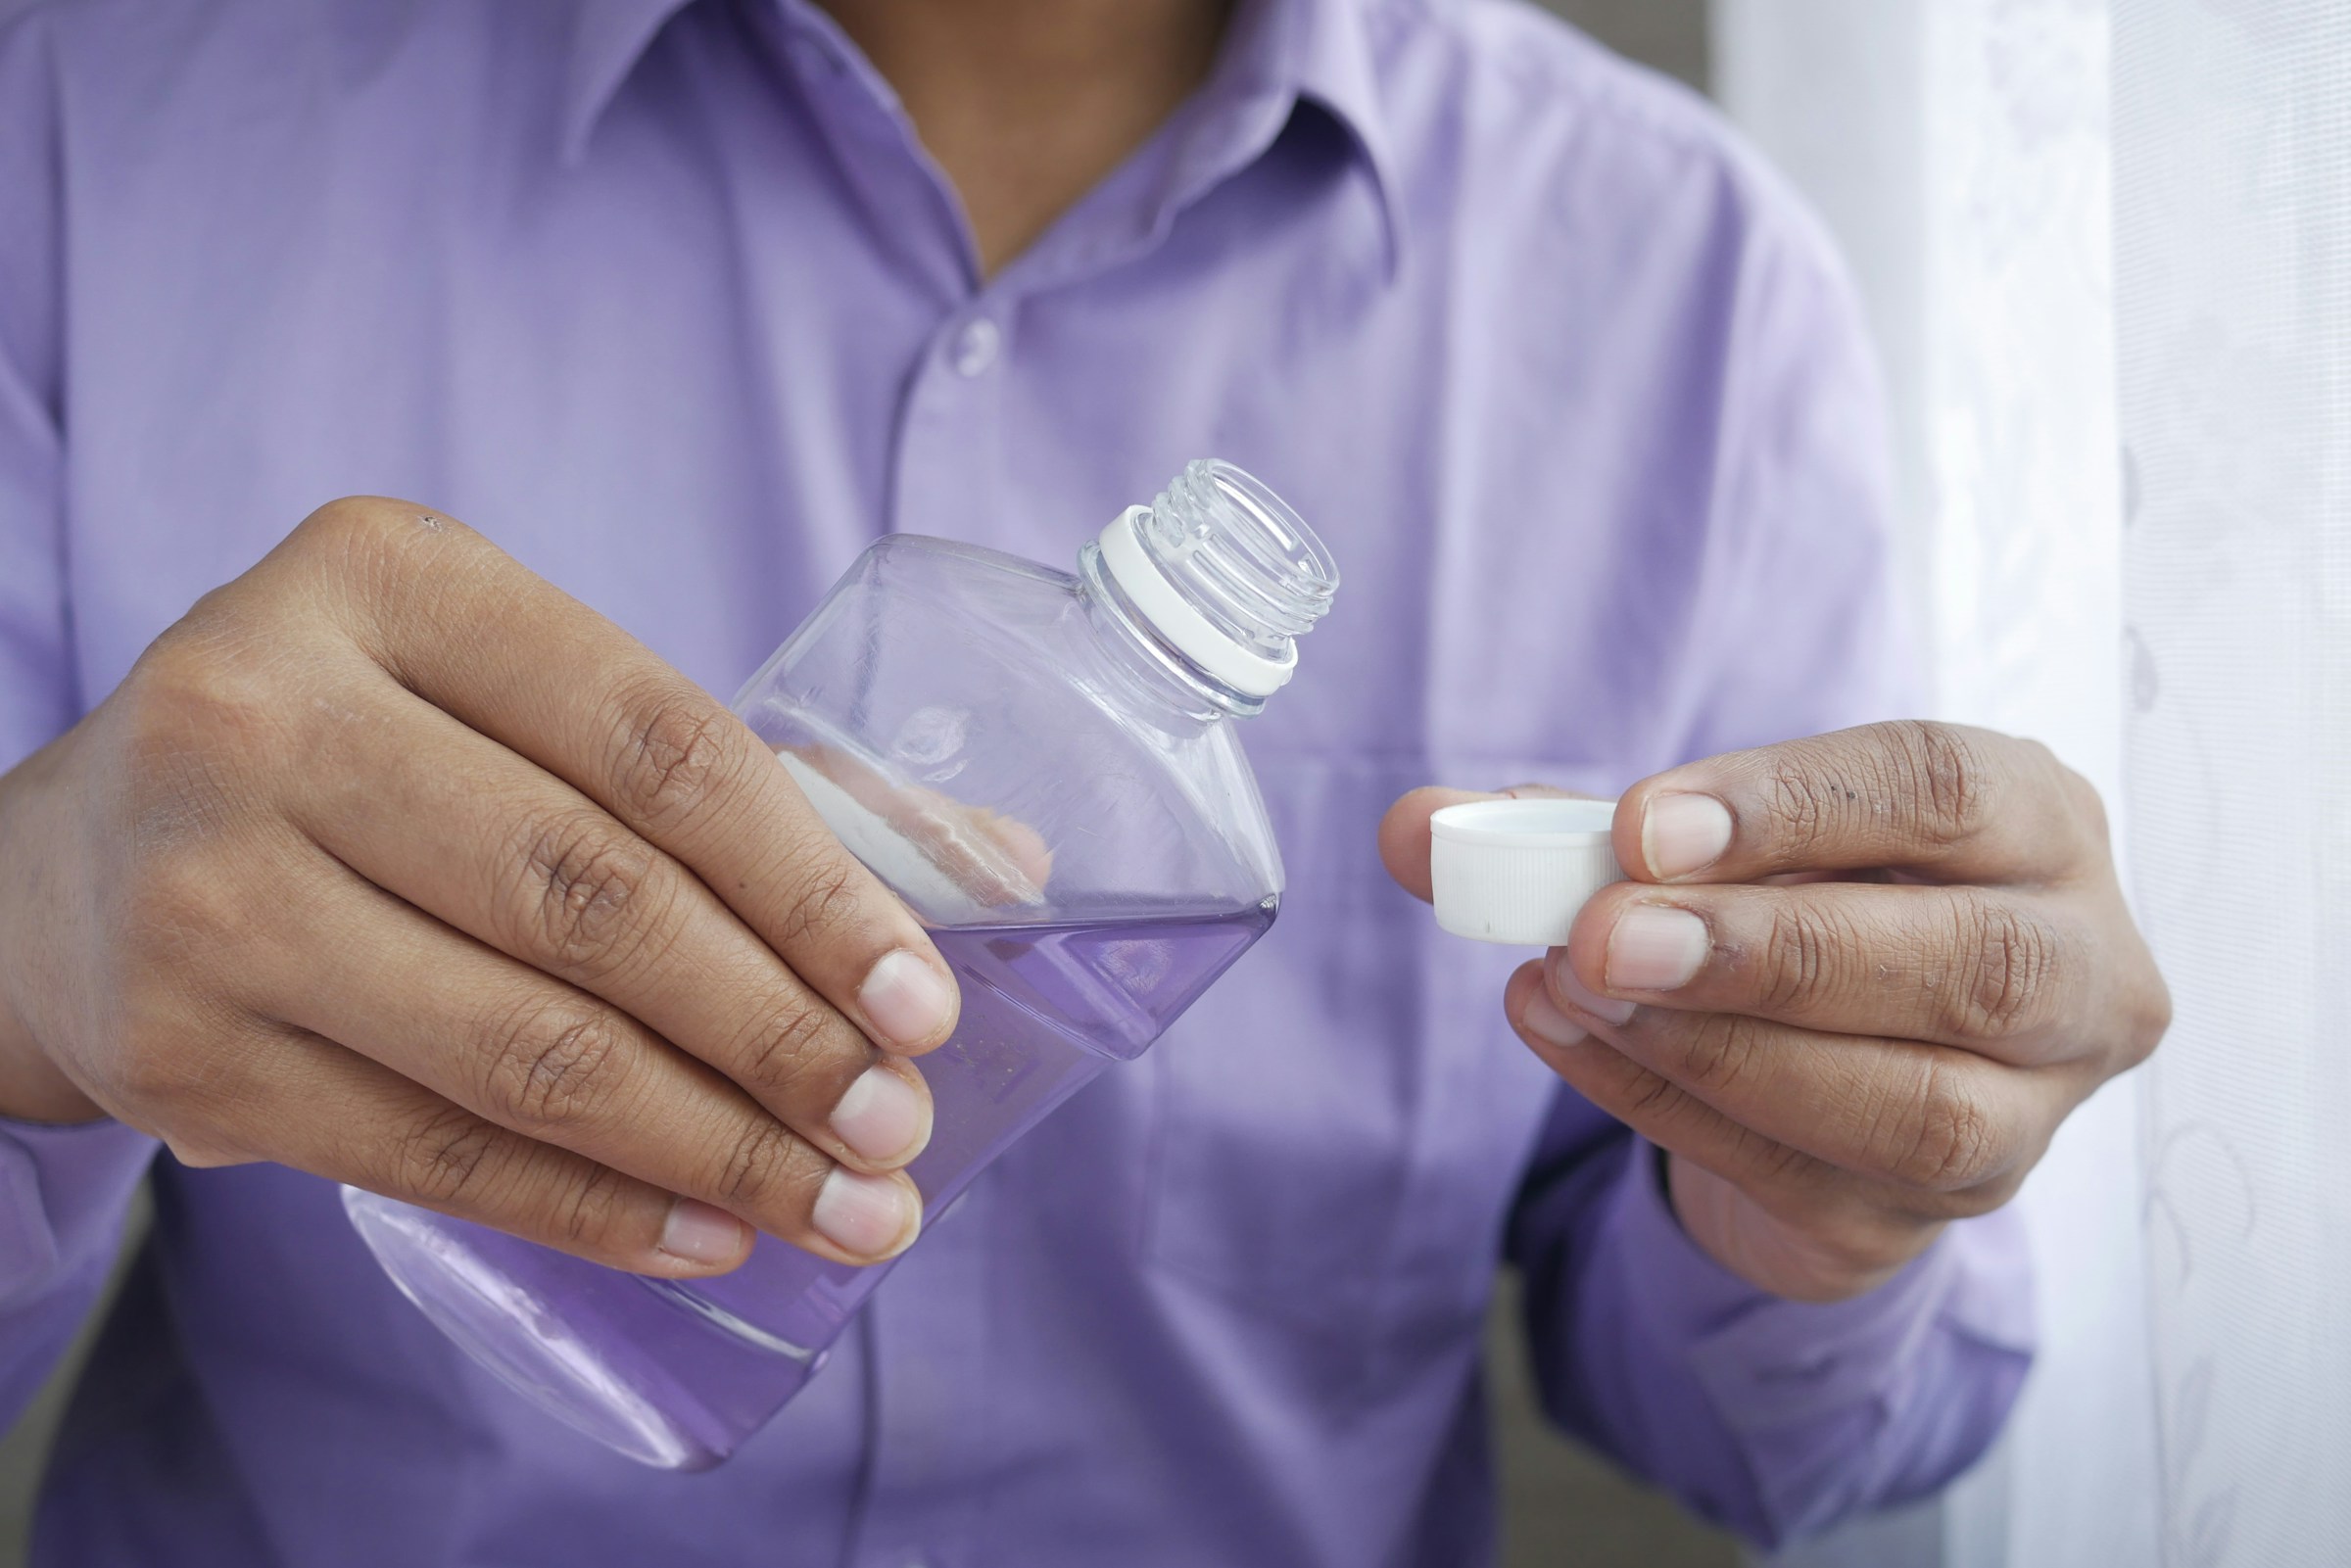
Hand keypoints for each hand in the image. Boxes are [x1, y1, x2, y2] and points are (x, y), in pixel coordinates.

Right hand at [0, 499, 962, 1275]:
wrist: (79, 861)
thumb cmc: (364, 759)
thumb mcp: (513, 700)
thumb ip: (744, 775)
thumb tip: (1000, 870)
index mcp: (390, 578)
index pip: (658, 743)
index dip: (815, 884)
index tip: (924, 998)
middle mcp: (270, 713)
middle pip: (595, 900)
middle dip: (778, 1035)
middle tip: (894, 1126)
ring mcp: (206, 887)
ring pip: (522, 1048)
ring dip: (714, 1147)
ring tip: (843, 1205)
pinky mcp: (177, 1050)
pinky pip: (432, 1157)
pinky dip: (593, 1209)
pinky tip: (707, 1232)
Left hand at [1382, 722, 2168, 1302]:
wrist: (1822, 1053)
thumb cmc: (1784, 899)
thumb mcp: (1698, 840)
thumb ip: (1569, 827)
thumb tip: (1412, 829)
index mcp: (2036, 826)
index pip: (1946, 792)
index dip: (1791, 807)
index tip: (1641, 827)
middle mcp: (2078, 970)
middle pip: (1970, 964)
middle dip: (1768, 951)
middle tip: (1601, 934)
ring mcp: (2023, 1116)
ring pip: (1912, 1104)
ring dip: (1718, 1048)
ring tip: (1571, 987)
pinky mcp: (1928, 1217)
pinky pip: (1806, 1176)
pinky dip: (1669, 1108)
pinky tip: (1568, 1039)